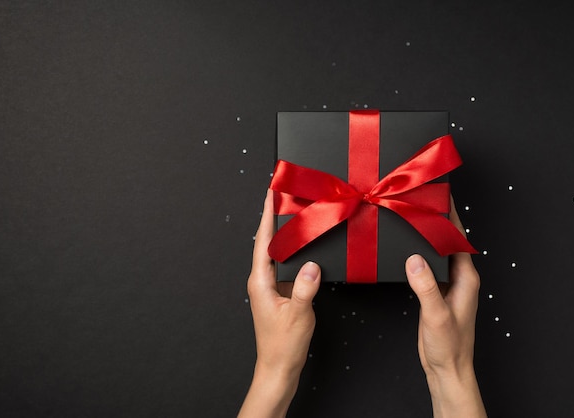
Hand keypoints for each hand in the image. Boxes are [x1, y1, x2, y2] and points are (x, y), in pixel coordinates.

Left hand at [238, 190, 320, 417]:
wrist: (279, 368)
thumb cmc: (283, 345)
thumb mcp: (298, 316)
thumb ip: (305, 289)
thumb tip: (313, 265)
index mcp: (260, 282)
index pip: (262, 241)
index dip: (266, 216)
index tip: (270, 194)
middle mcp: (261, 281)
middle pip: (267, 243)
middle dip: (274, 218)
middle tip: (283, 196)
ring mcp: (270, 287)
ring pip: (278, 254)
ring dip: (285, 235)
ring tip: (294, 214)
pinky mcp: (280, 294)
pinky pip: (287, 266)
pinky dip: (294, 253)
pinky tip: (305, 247)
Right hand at [405, 197, 486, 416]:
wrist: (447, 369)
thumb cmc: (449, 345)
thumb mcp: (436, 315)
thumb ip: (425, 287)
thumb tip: (414, 260)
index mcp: (466, 279)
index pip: (459, 240)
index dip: (450, 218)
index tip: (440, 197)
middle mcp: (459, 279)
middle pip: (448, 242)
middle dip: (436, 222)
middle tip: (420, 202)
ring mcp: (447, 286)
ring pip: (437, 253)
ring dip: (426, 238)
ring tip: (411, 220)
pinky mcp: (435, 294)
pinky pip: (427, 267)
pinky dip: (418, 255)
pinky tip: (406, 250)